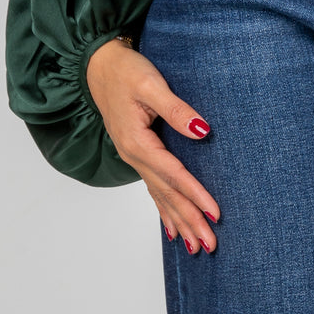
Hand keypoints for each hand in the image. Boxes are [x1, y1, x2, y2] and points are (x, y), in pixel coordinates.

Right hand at [85, 39, 219, 253]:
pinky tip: (173, 231)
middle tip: (210, 244)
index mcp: (137, 142)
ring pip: (160, 197)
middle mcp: (134, 156)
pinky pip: (153, 190)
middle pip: (167, 194)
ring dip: (179, 223)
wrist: (99, 66)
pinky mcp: (138, 155)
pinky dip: (164, 212)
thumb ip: (177, 109)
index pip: (173, 175)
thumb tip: (202, 131)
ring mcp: (134, 158)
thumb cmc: (125, 71)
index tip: (215, 213)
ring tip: (196, 248)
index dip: (195, 194)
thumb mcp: (151, 85)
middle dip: (190, 221)